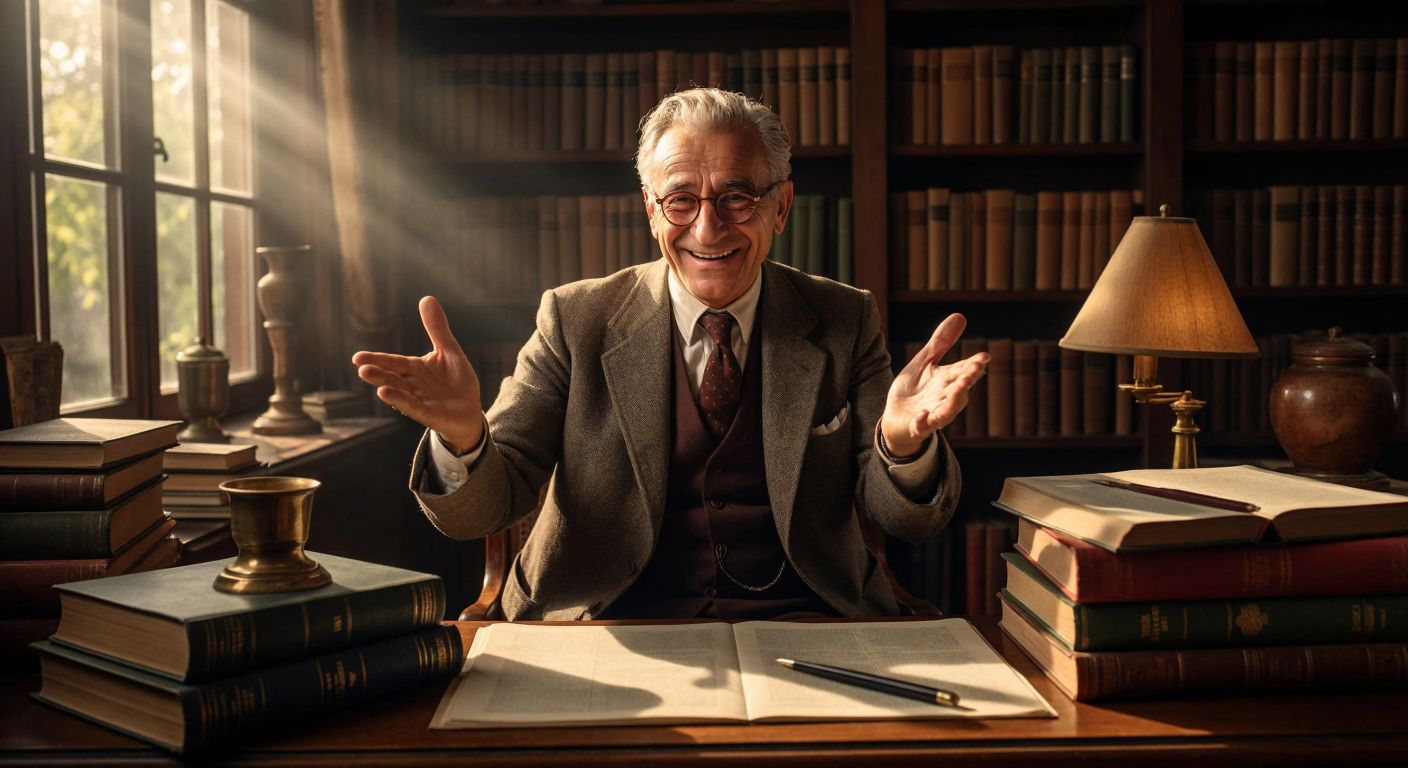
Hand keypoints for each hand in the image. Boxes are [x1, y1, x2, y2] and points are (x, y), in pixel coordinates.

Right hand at [351, 296, 484, 453]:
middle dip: (377, 372)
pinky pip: (414, 407)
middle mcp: (413, 384)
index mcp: (415, 369)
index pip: (393, 362)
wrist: (471, 410)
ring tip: (368, 377)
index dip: (377, 359)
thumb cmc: (457, 381)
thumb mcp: (450, 351)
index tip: (357, 358)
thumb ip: (437, 329)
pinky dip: (401, 401)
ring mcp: (420, 400)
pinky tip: (385, 394)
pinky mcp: (430, 414)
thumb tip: (426, 297)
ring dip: (385, 386)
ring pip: (400, 392)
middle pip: (392, 377)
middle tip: (360, 367)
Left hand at [880, 313, 988, 457]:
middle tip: (976, 368)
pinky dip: (924, 421)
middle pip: (959, 388)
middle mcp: (944, 397)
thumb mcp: (925, 362)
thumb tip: (960, 316)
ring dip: (955, 399)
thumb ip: (941, 342)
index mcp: (946, 380)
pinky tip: (923, 415)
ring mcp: (932, 413)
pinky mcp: (917, 426)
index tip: (984, 357)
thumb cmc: (914, 390)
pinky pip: (922, 425)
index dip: (973, 364)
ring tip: (961, 386)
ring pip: (948, 409)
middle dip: (968, 378)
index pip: (962, 370)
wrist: (896, 419)